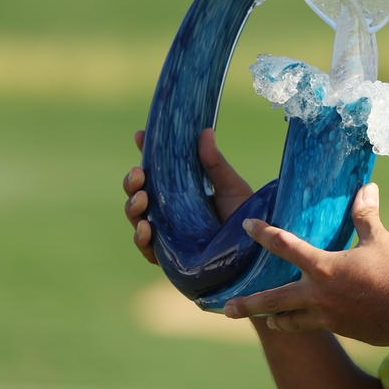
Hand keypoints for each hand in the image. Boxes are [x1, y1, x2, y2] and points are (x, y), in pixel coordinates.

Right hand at [122, 128, 253, 264]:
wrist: (255, 248)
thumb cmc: (244, 216)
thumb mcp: (230, 186)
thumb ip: (215, 163)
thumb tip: (206, 131)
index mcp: (180, 191)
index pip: (156, 170)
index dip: (144, 153)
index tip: (139, 135)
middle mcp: (169, 211)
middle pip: (139, 193)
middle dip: (132, 182)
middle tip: (138, 173)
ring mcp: (167, 233)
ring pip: (136, 218)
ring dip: (132, 206)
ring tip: (142, 198)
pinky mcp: (170, 257)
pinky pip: (146, 248)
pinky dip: (141, 238)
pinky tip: (146, 227)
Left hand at [223, 183, 388, 345]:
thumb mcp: (381, 242)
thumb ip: (366, 217)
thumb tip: (367, 188)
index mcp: (324, 268)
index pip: (285, 246)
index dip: (263, 234)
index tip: (247, 226)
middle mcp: (318, 295)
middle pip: (273, 300)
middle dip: (248, 305)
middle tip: (224, 310)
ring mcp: (327, 316)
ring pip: (289, 321)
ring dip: (274, 318)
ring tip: (264, 320)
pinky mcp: (340, 329)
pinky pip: (312, 326)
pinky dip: (301, 324)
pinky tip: (302, 322)